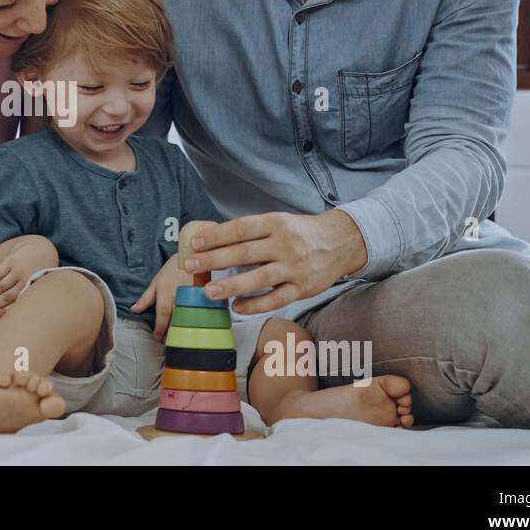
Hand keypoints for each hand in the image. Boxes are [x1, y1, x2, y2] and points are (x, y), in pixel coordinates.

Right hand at [0, 236, 57, 318]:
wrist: (40, 250)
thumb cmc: (35, 275)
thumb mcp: (35, 287)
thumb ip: (25, 300)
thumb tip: (2, 315)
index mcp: (35, 289)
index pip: (18, 304)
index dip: (4, 311)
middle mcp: (28, 279)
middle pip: (7, 297)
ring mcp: (19, 269)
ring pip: (0, 287)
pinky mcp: (12, 259)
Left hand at [129, 254, 194, 340]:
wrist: (193, 254)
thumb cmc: (173, 269)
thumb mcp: (156, 281)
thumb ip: (145, 298)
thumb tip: (134, 310)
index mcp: (165, 290)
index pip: (163, 313)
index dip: (160, 327)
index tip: (157, 337)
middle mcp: (179, 293)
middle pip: (176, 317)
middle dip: (172, 331)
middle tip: (169, 341)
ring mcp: (194, 294)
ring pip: (189, 316)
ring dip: (184, 328)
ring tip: (180, 338)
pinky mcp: (206, 295)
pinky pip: (201, 311)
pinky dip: (197, 320)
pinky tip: (195, 327)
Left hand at [183, 210, 367, 314]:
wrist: (340, 243)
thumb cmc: (299, 233)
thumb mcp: (277, 222)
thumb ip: (250, 232)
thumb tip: (212, 240)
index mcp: (275, 223)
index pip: (241, 229)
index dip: (217, 235)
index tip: (194, 243)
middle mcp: (285, 244)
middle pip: (245, 253)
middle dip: (214, 260)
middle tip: (189, 266)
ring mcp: (294, 268)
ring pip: (259, 278)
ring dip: (231, 286)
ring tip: (208, 292)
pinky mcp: (302, 288)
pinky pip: (276, 299)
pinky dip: (255, 305)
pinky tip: (236, 307)